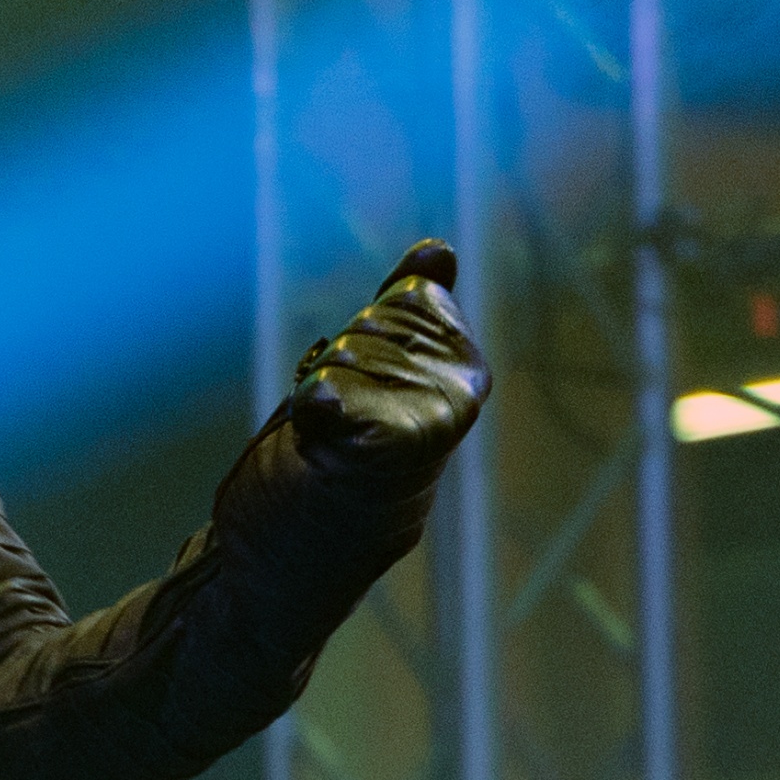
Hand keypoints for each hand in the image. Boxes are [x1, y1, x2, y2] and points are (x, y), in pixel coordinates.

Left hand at [284, 241, 486, 485]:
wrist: (319, 530)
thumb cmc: (351, 444)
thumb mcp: (385, 364)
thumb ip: (411, 306)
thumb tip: (438, 249)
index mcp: (468, 366)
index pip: (408, 296)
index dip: (369, 332)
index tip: (372, 383)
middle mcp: (462, 391)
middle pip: (370, 324)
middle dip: (342, 363)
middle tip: (348, 417)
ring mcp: (430, 420)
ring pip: (344, 355)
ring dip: (322, 392)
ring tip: (336, 436)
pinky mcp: (387, 445)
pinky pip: (326, 392)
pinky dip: (311, 412)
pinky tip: (321, 441)